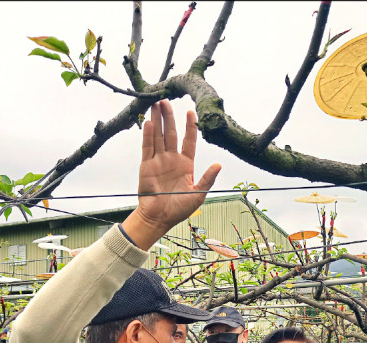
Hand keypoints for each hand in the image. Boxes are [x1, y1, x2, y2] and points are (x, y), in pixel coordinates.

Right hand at [126, 99, 220, 250]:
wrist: (160, 218)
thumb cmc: (179, 209)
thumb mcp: (198, 194)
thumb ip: (207, 178)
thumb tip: (219, 165)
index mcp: (186, 165)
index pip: (189, 141)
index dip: (190, 127)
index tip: (191, 112)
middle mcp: (172, 160)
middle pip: (171, 134)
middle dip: (169, 117)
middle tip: (167, 100)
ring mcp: (158, 161)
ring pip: (158, 136)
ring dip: (157, 120)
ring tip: (156, 103)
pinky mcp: (147, 166)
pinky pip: (147, 148)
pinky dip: (148, 135)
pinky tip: (149, 123)